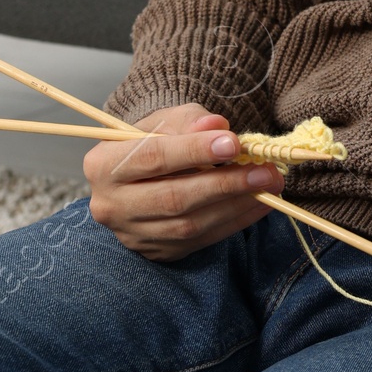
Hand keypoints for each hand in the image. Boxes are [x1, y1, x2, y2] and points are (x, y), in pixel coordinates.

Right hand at [83, 102, 282, 259]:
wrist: (141, 174)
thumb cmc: (154, 140)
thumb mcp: (166, 120)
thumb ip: (190, 120)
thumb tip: (217, 125)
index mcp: (103, 164)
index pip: (152, 157)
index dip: (194, 151)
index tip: (234, 143)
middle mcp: (110, 205)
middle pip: (173, 197)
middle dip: (224, 184)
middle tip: (264, 171)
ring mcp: (132, 234)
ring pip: (188, 224)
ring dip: (235, 205)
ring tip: (268, 186)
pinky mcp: (156, 252)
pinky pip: (200, 240)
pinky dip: (234, 222)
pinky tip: (259, 204)